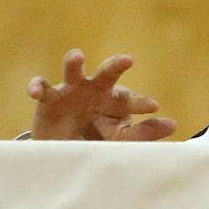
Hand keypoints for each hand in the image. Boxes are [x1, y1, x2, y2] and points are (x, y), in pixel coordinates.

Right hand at [27, 51, 176, 141]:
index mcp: (116, 101)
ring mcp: (71, 91)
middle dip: (116, 65)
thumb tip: (173, 125)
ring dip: (74, 62)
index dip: (141, 103)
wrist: (64, 152)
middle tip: (128, 60)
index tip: (153, 106)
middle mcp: (96, 90)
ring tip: (78, 56)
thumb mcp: (119, 139)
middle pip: (107, 74)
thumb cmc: (98, 141)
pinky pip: (42, 88)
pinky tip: (34, 91)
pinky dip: (37, 87)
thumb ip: (143, 133)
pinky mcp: (48, 99)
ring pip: (73, 71)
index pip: (131, 99)